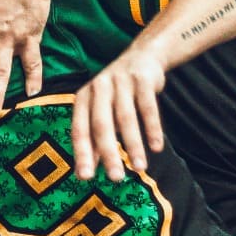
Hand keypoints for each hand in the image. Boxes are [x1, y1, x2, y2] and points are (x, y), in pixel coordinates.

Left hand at [71, 48, 165, 181]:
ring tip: (140, 168)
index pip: (79, 129)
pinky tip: (156, 148)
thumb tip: (86, 170)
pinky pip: (148, 108)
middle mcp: (98, 88)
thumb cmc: (117, 93)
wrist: (142, 57)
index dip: (82, 154)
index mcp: (83, 98)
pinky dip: (152, 128)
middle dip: (109, 154)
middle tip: (116, 178)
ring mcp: (120, 82)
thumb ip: (93, 137)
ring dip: (133, 145)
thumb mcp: (101, 110)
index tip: (85, 178)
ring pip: (126, 118)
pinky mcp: (142, 79)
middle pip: (102, 125)